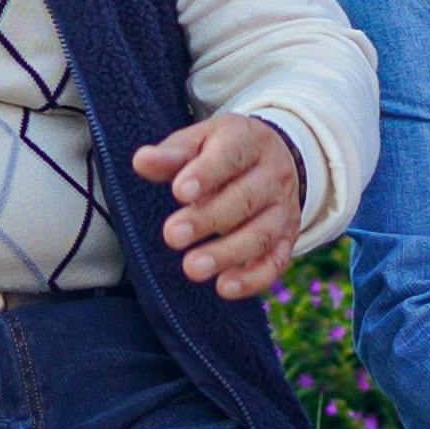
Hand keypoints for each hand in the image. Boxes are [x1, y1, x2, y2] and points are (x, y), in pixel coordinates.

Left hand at [128, 111, 305, 300]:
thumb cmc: (223, 151)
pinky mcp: (287, 238)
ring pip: (262, 234)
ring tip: (191, 268)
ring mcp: (284, 209)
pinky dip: (253, 278)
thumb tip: (142, 161)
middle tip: (171, 236)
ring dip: (227, 253)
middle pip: (245, 198)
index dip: (206, 174)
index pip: (231, 156)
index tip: (179, 192)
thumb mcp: (200, 140)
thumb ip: (172, 154)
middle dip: (209, 219)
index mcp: (249, 141)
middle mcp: (274, 174)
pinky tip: (224, 288)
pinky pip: (276, 261)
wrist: (276, 158)